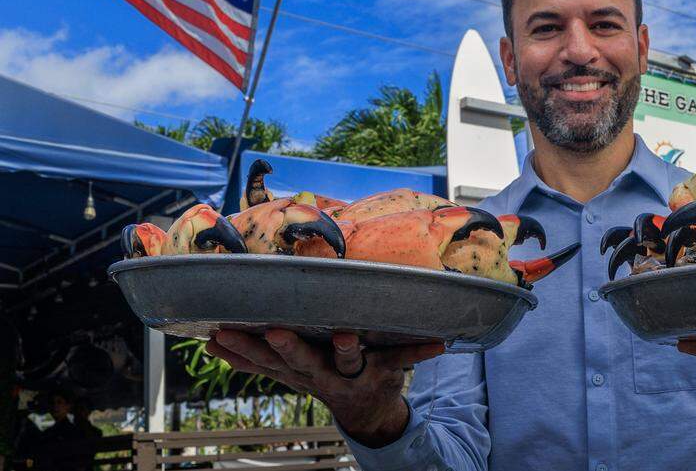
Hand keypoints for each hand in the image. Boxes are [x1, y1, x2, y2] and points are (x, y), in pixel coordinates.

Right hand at [206, 329, 443, 446]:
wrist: (368, 412)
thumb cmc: (322, 376)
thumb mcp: (287, 372)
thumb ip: (251, 359)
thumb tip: (208, 343)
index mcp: (298, 370)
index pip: (265, 360)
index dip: (242, 348)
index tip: (218, 333)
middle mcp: (324, 375)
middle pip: (302, 362)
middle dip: (288, 348)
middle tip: (275, 331)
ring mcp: (356, 374)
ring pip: (348, 361)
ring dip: (344, 349)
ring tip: (342, 335)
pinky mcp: (387, 370)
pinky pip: (405, 358)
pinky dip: (421, 351)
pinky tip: (439, 343)